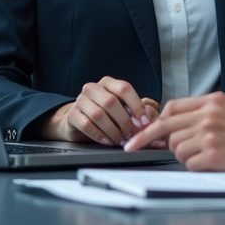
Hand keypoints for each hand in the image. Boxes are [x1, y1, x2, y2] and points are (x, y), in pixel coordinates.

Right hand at [42, 77, 159, 145]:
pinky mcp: (72, 115)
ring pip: (99, 114)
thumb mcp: (121, 107)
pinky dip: (99, 135)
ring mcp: (80, 100)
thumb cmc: (105, 113)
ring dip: (113, 130)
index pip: (124, 88)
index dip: (136, 105)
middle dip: (124, 121)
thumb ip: (135, 110)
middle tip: (132, 134)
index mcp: (108, 83)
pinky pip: (86, 125)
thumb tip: (152, 117)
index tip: (145, 121)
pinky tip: (107, 141)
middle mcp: (93, 88)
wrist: (78, 120)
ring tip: (120, 139)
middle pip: (111, 102)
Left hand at [124, 91, 224, 170]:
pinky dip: (196, 166)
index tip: (139, 134)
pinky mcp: (213, 154)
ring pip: (176, 148)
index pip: (171, 108)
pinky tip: (212, 162)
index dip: (153, 123)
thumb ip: (200, 112)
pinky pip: (189, 163)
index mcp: (212, 100)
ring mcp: (210, 134)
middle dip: (155, 142)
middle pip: (167, 129)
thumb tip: (169, 124)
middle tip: (139, 148)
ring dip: (184, 155)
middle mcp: (209, 115)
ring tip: (204, 154)